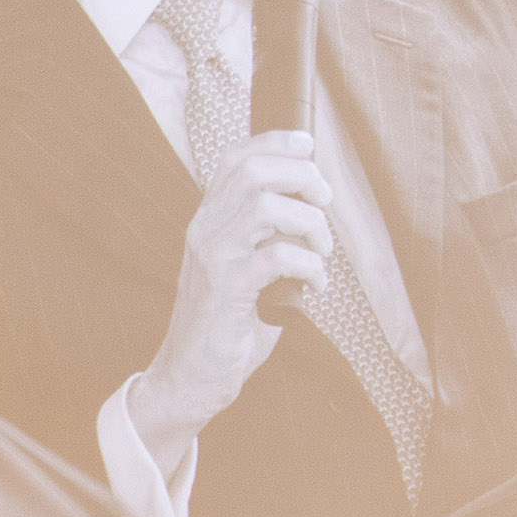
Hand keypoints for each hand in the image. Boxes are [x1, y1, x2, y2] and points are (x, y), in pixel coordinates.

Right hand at [128, 131, 332, 472]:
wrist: (191, 375)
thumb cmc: (226, 323)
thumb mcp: (244, 268)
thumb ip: (267, 237)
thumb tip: (314, 211)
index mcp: (209, 219)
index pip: (235, 158)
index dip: (275, 141)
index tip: (308, 146)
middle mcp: (205, 229)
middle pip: (254, 171)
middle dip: (302, 177)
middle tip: (325, 202)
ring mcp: (213, 258)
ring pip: (266, 206)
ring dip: (309, 224)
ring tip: (322, 252)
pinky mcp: (227, 290)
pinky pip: (277, 257)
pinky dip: (310, 266)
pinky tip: (315, 286)